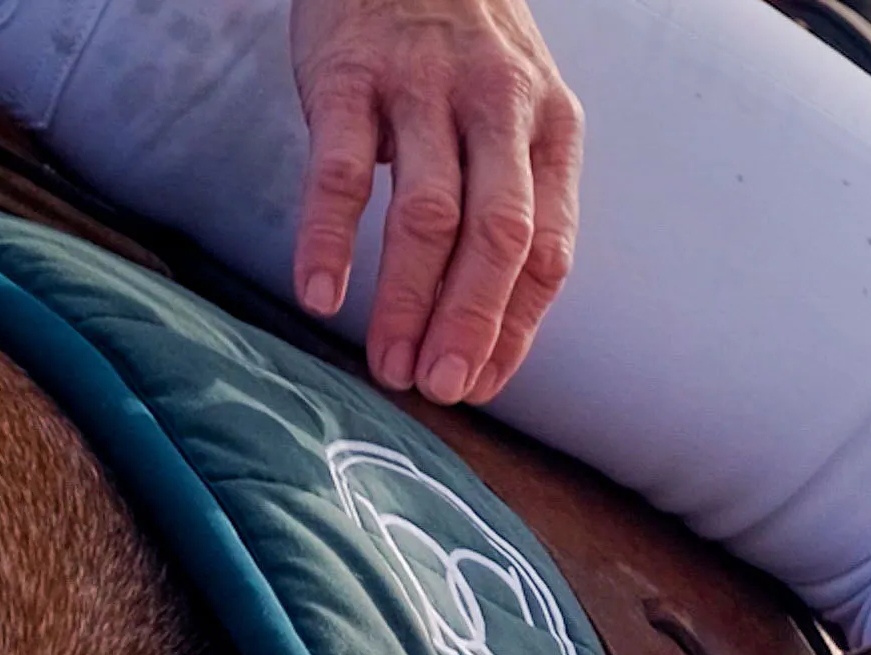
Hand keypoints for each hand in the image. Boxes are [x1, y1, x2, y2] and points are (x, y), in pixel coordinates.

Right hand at [288, 0, 581, 405]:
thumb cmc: (459, 48)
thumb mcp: (516, 111)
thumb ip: (513, 197)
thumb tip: (495, 320)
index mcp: (551, 130)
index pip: (546, 251)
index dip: (515, 328)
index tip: (482, 384)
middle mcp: (497, 110)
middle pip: (495, 239)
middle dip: (470, 325)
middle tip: (440, 389)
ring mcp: (422, 90)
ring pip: (427, 216)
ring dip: (406, 300)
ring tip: (388, 364)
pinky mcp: (348, 75)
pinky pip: (341, 171)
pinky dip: (329, 239)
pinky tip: (320, 295)